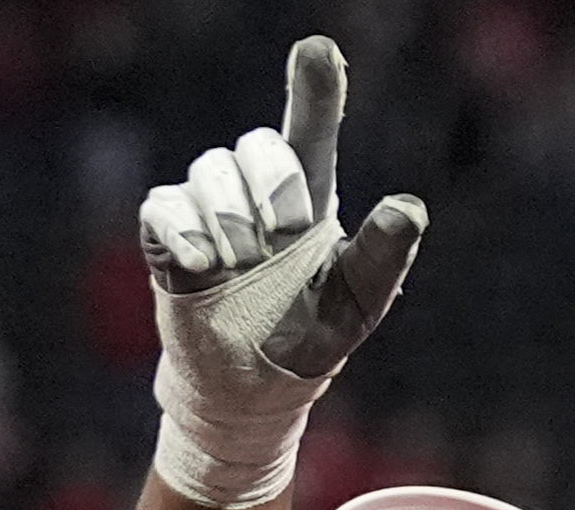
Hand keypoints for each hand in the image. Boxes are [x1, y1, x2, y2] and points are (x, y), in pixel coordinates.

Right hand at [138, 36, 428, 505]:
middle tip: (283, 238)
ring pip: (210, 170)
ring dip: (232, 222)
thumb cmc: (308, 339)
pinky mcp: (167, 237)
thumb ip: (383, 255)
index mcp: (308, 198)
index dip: (313, 86)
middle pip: (256, 144)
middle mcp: (256, 194)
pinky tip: (204, 265)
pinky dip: (186, 233)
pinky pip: (165, 205)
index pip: (310, 128)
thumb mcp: (357, 304)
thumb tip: (410, 206)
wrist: (251, 392)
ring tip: (243, 270)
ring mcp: (208, 211)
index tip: (317, 52)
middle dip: (274, 187)